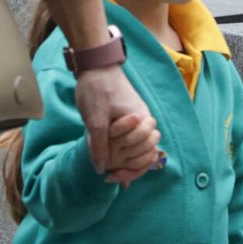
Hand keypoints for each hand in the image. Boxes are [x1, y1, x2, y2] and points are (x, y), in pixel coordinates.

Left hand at [75, 66, 162, 184]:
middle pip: (148, 153)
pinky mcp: (132, 120)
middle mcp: (145, 122)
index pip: (146, 153)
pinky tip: (114, 162)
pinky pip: (135, 141)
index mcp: (141, 121)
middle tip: (109, 175)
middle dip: (130, 166)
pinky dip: (127, 153)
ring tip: (112, 171)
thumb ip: (98, 145)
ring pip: (143, 148)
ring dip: (129, 161)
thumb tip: (101, 169)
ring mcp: (140, 121)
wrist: (96, 67)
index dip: (130, 169)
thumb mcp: (94, 120)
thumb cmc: (97, 90)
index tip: (110, 176)